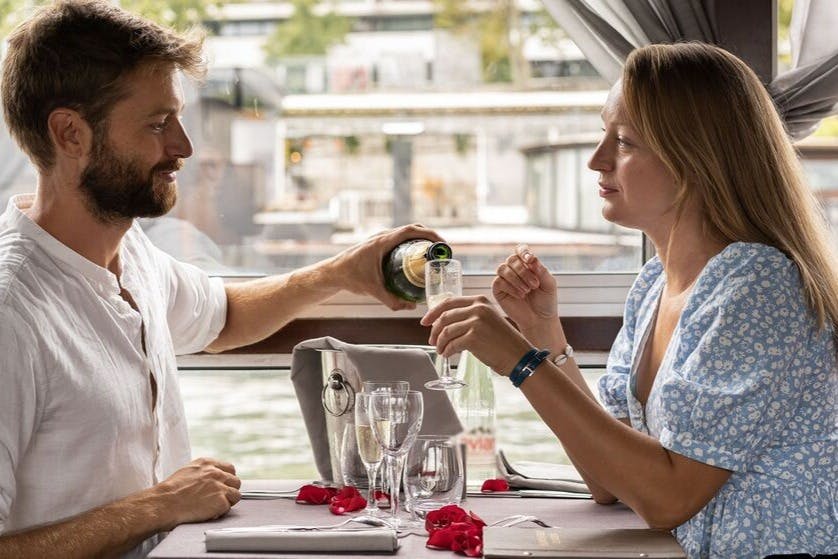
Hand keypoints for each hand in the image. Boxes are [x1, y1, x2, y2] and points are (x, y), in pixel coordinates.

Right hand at [153, 457, 241, 529]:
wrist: (163, 503)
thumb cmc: (170, 492)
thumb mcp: (188, 471)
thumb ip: (203, 472)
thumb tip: (211, 479)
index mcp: (207, 464)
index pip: (230, 469)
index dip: (227, 480)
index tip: (224, 486)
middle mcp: (216, 473)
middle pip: (235, 481)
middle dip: (229, 491)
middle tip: (218, 499)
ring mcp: (220, 487)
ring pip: (236, 495)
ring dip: (227, 502)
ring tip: (213, 507)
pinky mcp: (220, 501)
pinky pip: (228, 508)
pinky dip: (220, 512)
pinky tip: (208, 513)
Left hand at [330, 223, 444, 310]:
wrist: (332, 273)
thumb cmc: (349, 277)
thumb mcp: (373, 290)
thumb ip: (392, 300)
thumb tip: (411, 307)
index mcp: (383, 242)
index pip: (412, 231)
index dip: (430, 234)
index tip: (441, 244)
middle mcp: (383, 236)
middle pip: (412, 229)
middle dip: (429, 237)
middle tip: (441, 251)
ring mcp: (380, 239)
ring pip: (406, 233)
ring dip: (420, 239)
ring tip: (432, 253)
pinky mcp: (378, 244)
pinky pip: (399, 239)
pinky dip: (411, 243)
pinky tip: (415, 257)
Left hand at [420, 295, 531, 375]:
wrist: (518, 356)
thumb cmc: (503, 342)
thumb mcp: (487, 320)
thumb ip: (469, 316)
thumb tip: (443, 323)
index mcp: (480, 301)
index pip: (449, 302)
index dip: (433, 312)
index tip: (425, 321)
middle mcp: (478, 308)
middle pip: (445, 316)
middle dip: (435, 330)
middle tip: (432, 340)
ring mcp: (476, 322)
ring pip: (446, 331)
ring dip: (440, 343)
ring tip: (441, 350)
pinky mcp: (474, 337)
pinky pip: (452, 344)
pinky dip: (447, 350)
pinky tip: (448, 354)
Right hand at [492, 245, 557, 330]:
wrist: (540, 319)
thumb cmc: (546, 301)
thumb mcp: (549, 284)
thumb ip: (542, 271)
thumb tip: (532, 258)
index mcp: (527, 264)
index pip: (521, 250)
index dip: (523, 252)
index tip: (530, 260)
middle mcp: (514, 269)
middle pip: (512, 259)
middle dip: (523, 271)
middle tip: (534, 285)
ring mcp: (505, 279)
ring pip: (503, 268)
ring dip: (516, 279)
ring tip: (527, 291)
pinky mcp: (498, 290)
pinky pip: (499, 281)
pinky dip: (510, 287)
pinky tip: (520, 295)